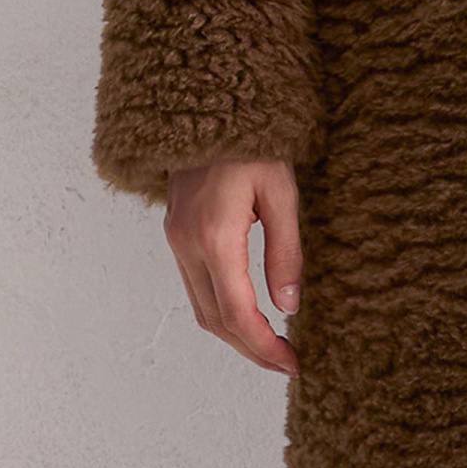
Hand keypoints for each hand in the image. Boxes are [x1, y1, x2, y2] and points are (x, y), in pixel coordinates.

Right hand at [164, 157, 303, 375]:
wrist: (209, 103)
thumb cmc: (255, 142)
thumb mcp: (282, 192)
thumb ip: (285, 251)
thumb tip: (288, 307)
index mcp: (215, 235)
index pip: (236, 312)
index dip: (264, 346)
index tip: (291, 363)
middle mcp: (187, 244)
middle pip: (214, 320)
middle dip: (250, 349)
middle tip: (286, 363)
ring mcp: (176, 240)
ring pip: (200, 308)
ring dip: (234, 334)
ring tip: (271, 346)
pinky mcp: (175, 234)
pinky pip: (195, 287)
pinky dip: (220, 310)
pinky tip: (246, 314)